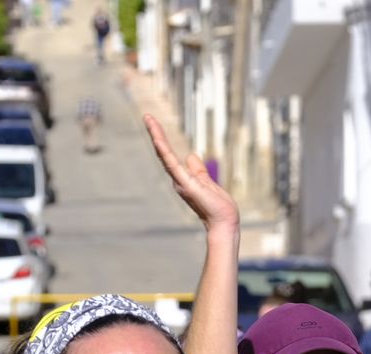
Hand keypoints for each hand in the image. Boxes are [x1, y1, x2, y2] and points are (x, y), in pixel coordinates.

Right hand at [143, 115, 239, 231]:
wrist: (223, 221)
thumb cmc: (217, 206)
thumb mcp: (207, 182)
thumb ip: (198, 170)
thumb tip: (190, 155)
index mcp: (183, 178)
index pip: (170, 155)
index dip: (162, 140)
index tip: (154, 124)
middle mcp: (177, 179)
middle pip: (163, 152)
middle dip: (155, 133)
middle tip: (147, 116)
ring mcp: (180, 181)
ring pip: (165, 155)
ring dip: (157, 136)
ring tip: (149, 119)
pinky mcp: (185, 183)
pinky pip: (172, 164)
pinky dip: (164, 151)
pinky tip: (157, 139)